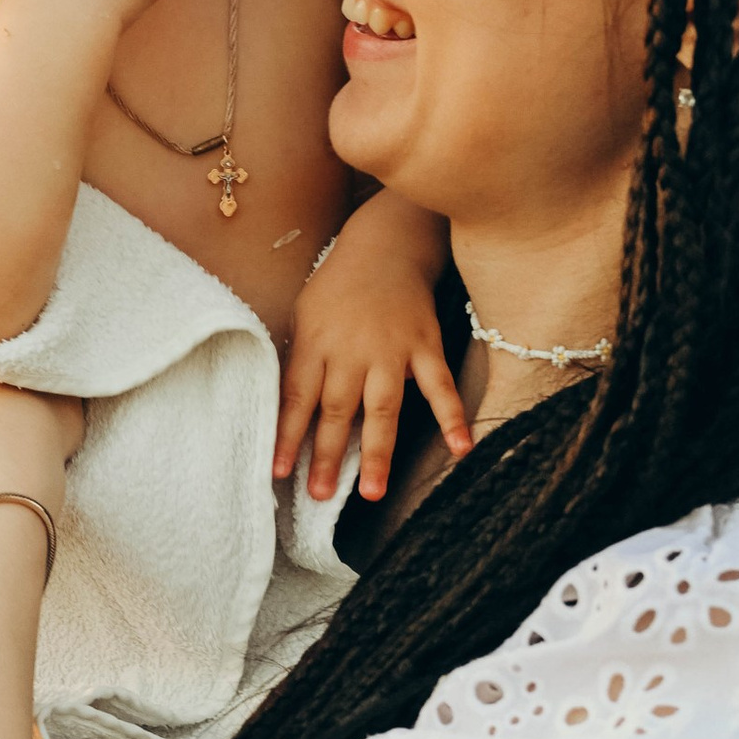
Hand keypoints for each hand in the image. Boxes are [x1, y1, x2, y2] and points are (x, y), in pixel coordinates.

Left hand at [274, 219, 470, 503]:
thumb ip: (302, 361)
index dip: (286, 436)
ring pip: (383, 408)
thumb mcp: (305, 316)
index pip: (296, 398)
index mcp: (316, 344)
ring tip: (371, 493)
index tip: (278, 472)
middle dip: (326, 455)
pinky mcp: (426, 346)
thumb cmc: (338, 286)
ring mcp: (392, 350)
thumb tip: (291, 411)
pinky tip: (460, 450)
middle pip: (336, 410)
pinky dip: (452, 417)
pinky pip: (440, 386)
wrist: (385, 244)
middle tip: (319, 494)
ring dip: (377, 452)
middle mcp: (352, 351)